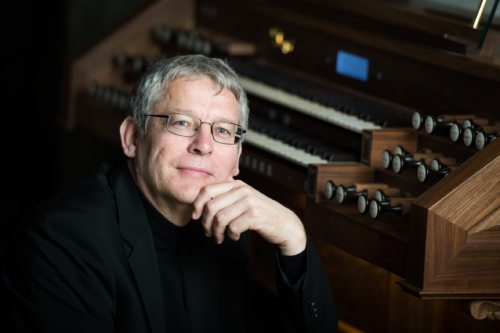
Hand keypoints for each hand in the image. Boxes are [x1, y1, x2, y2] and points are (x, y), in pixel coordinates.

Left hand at [192, 180, 306, 255]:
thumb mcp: (242, 200)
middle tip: (209, 233)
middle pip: (211, 206)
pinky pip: (233, 227)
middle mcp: (242, 190)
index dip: (197, 205)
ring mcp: (249, 202)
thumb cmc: (259, 214)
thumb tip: (199, 205)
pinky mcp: (255, 215)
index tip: (196, 217)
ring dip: (217, 232)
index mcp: (236, 184)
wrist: (284, 224)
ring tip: (220, 238)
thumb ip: (225, 198)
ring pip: (220, 218)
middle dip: (206, 223)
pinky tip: (235, 237)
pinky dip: (231, 235)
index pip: (207, 190)